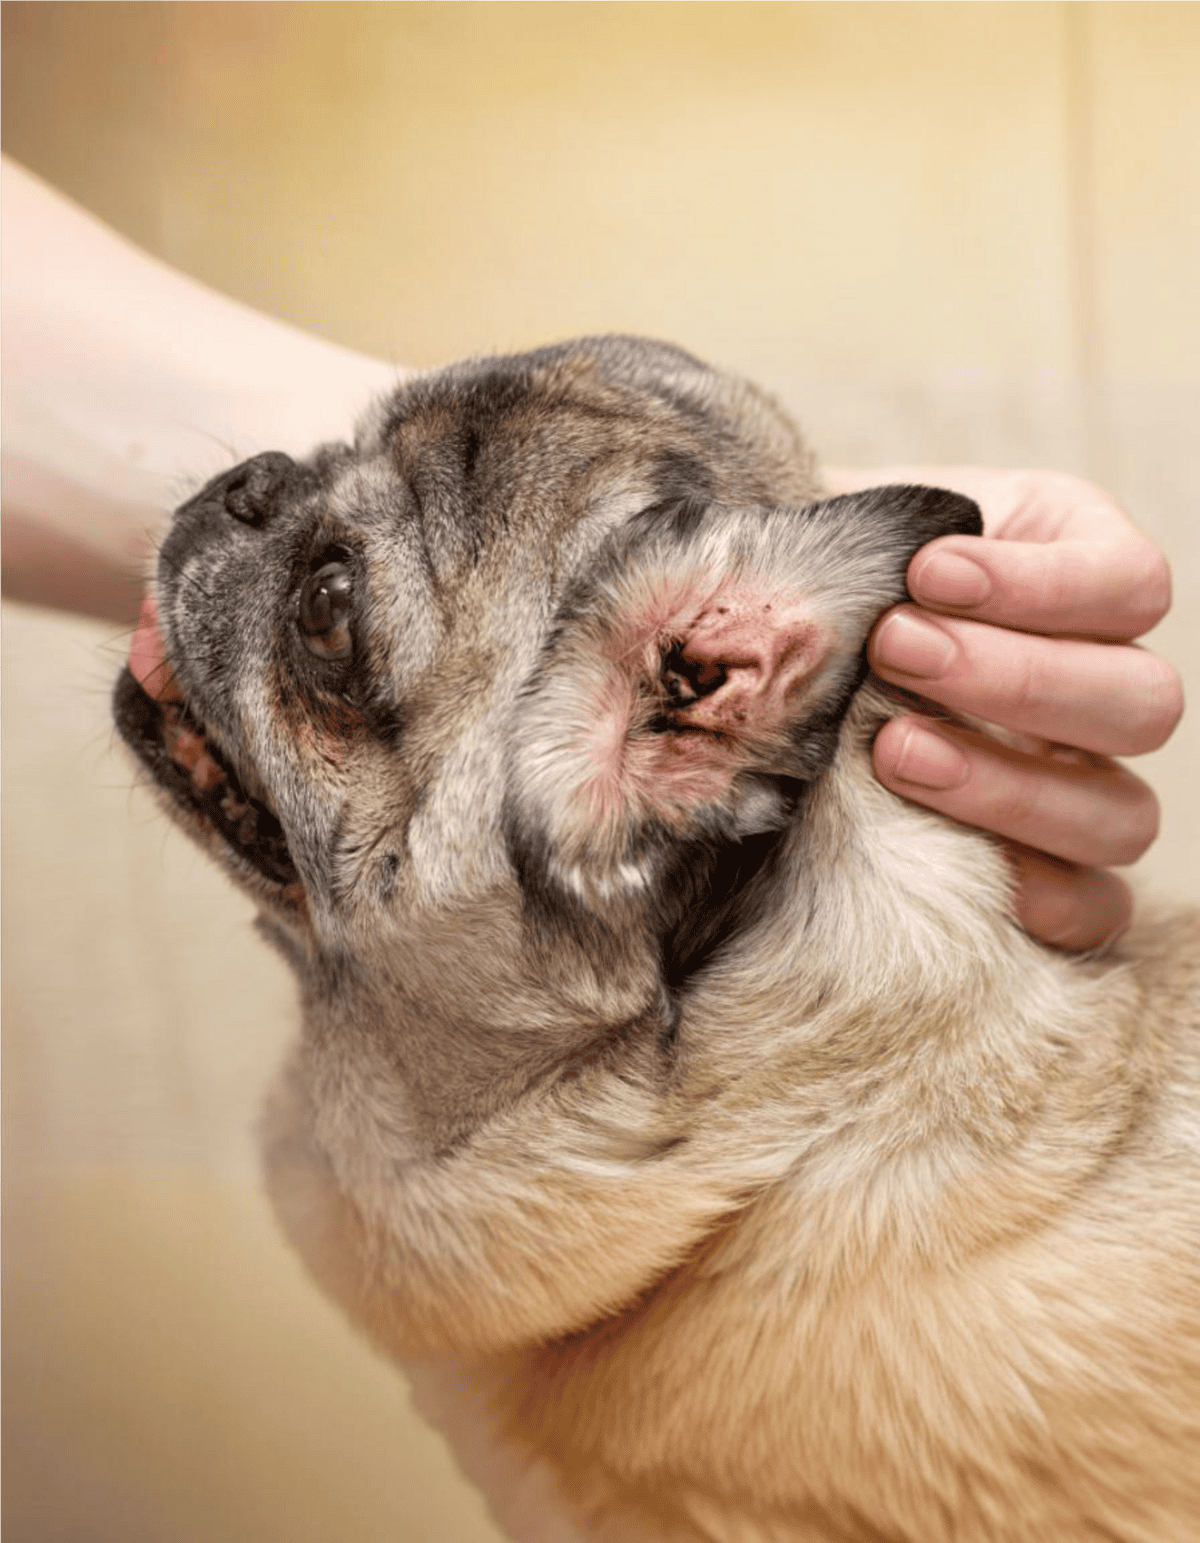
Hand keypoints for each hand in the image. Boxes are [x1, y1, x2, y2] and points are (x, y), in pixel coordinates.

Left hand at [828, 466, 1182, 950]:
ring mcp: (1085, 786)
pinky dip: (1044, 895)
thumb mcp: (845, 537)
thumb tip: (824, 571)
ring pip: (1122, 813)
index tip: (927, 569)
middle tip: (891, 650)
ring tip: (890, 752)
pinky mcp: (1052, 871)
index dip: (1044, 583)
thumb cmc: (818, 584)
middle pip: (1143, 701)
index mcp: (1077, 575)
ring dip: (1008, 786)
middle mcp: (1100, 683)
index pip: (1131, 584)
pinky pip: (1097, 908)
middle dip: (1012, 678)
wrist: (764, 668)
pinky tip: (955, 863)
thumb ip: (865, 541)